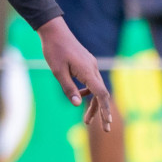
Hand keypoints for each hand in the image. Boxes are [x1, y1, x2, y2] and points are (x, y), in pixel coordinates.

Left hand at [37, 15, 112, 130]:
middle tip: (102, 129)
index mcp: (87, 71)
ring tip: (86, 119)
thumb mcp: (57, 72)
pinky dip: (89, 92)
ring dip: (94, 104)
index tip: (107, 122)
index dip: (105, 109)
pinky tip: (80, 96)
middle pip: (101, 94)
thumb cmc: (54, 50)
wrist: (54, 32)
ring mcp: (91, 65)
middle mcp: (93, 68)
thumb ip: (68, 89)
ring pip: (97, 88)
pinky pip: (92, 81)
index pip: (101, 94)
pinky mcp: (87, 64)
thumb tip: (78, 104)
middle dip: (101, 112)